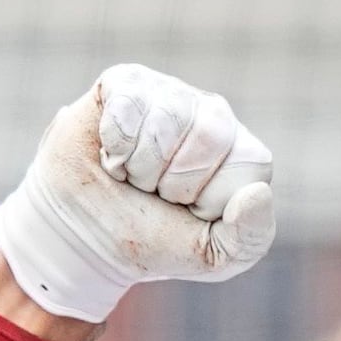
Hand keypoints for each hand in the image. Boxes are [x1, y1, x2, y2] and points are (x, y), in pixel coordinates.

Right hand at [0, 64, 279, 323]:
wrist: (84, 237)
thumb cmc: (152, 240)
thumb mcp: (210, 257)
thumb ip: (249, 237)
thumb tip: (257, 194)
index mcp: (243, 155)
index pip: (249, 166)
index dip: (211, 200)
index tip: (188, 213)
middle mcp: (214, 115)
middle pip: (211, 135)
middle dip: (173, 181)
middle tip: (154, 192)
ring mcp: (171, 93)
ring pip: (166, 123)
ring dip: (139, 166)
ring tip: (130, 174)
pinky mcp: (128, 82)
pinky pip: (129, 107)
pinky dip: (114, 145)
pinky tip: (111, 153)